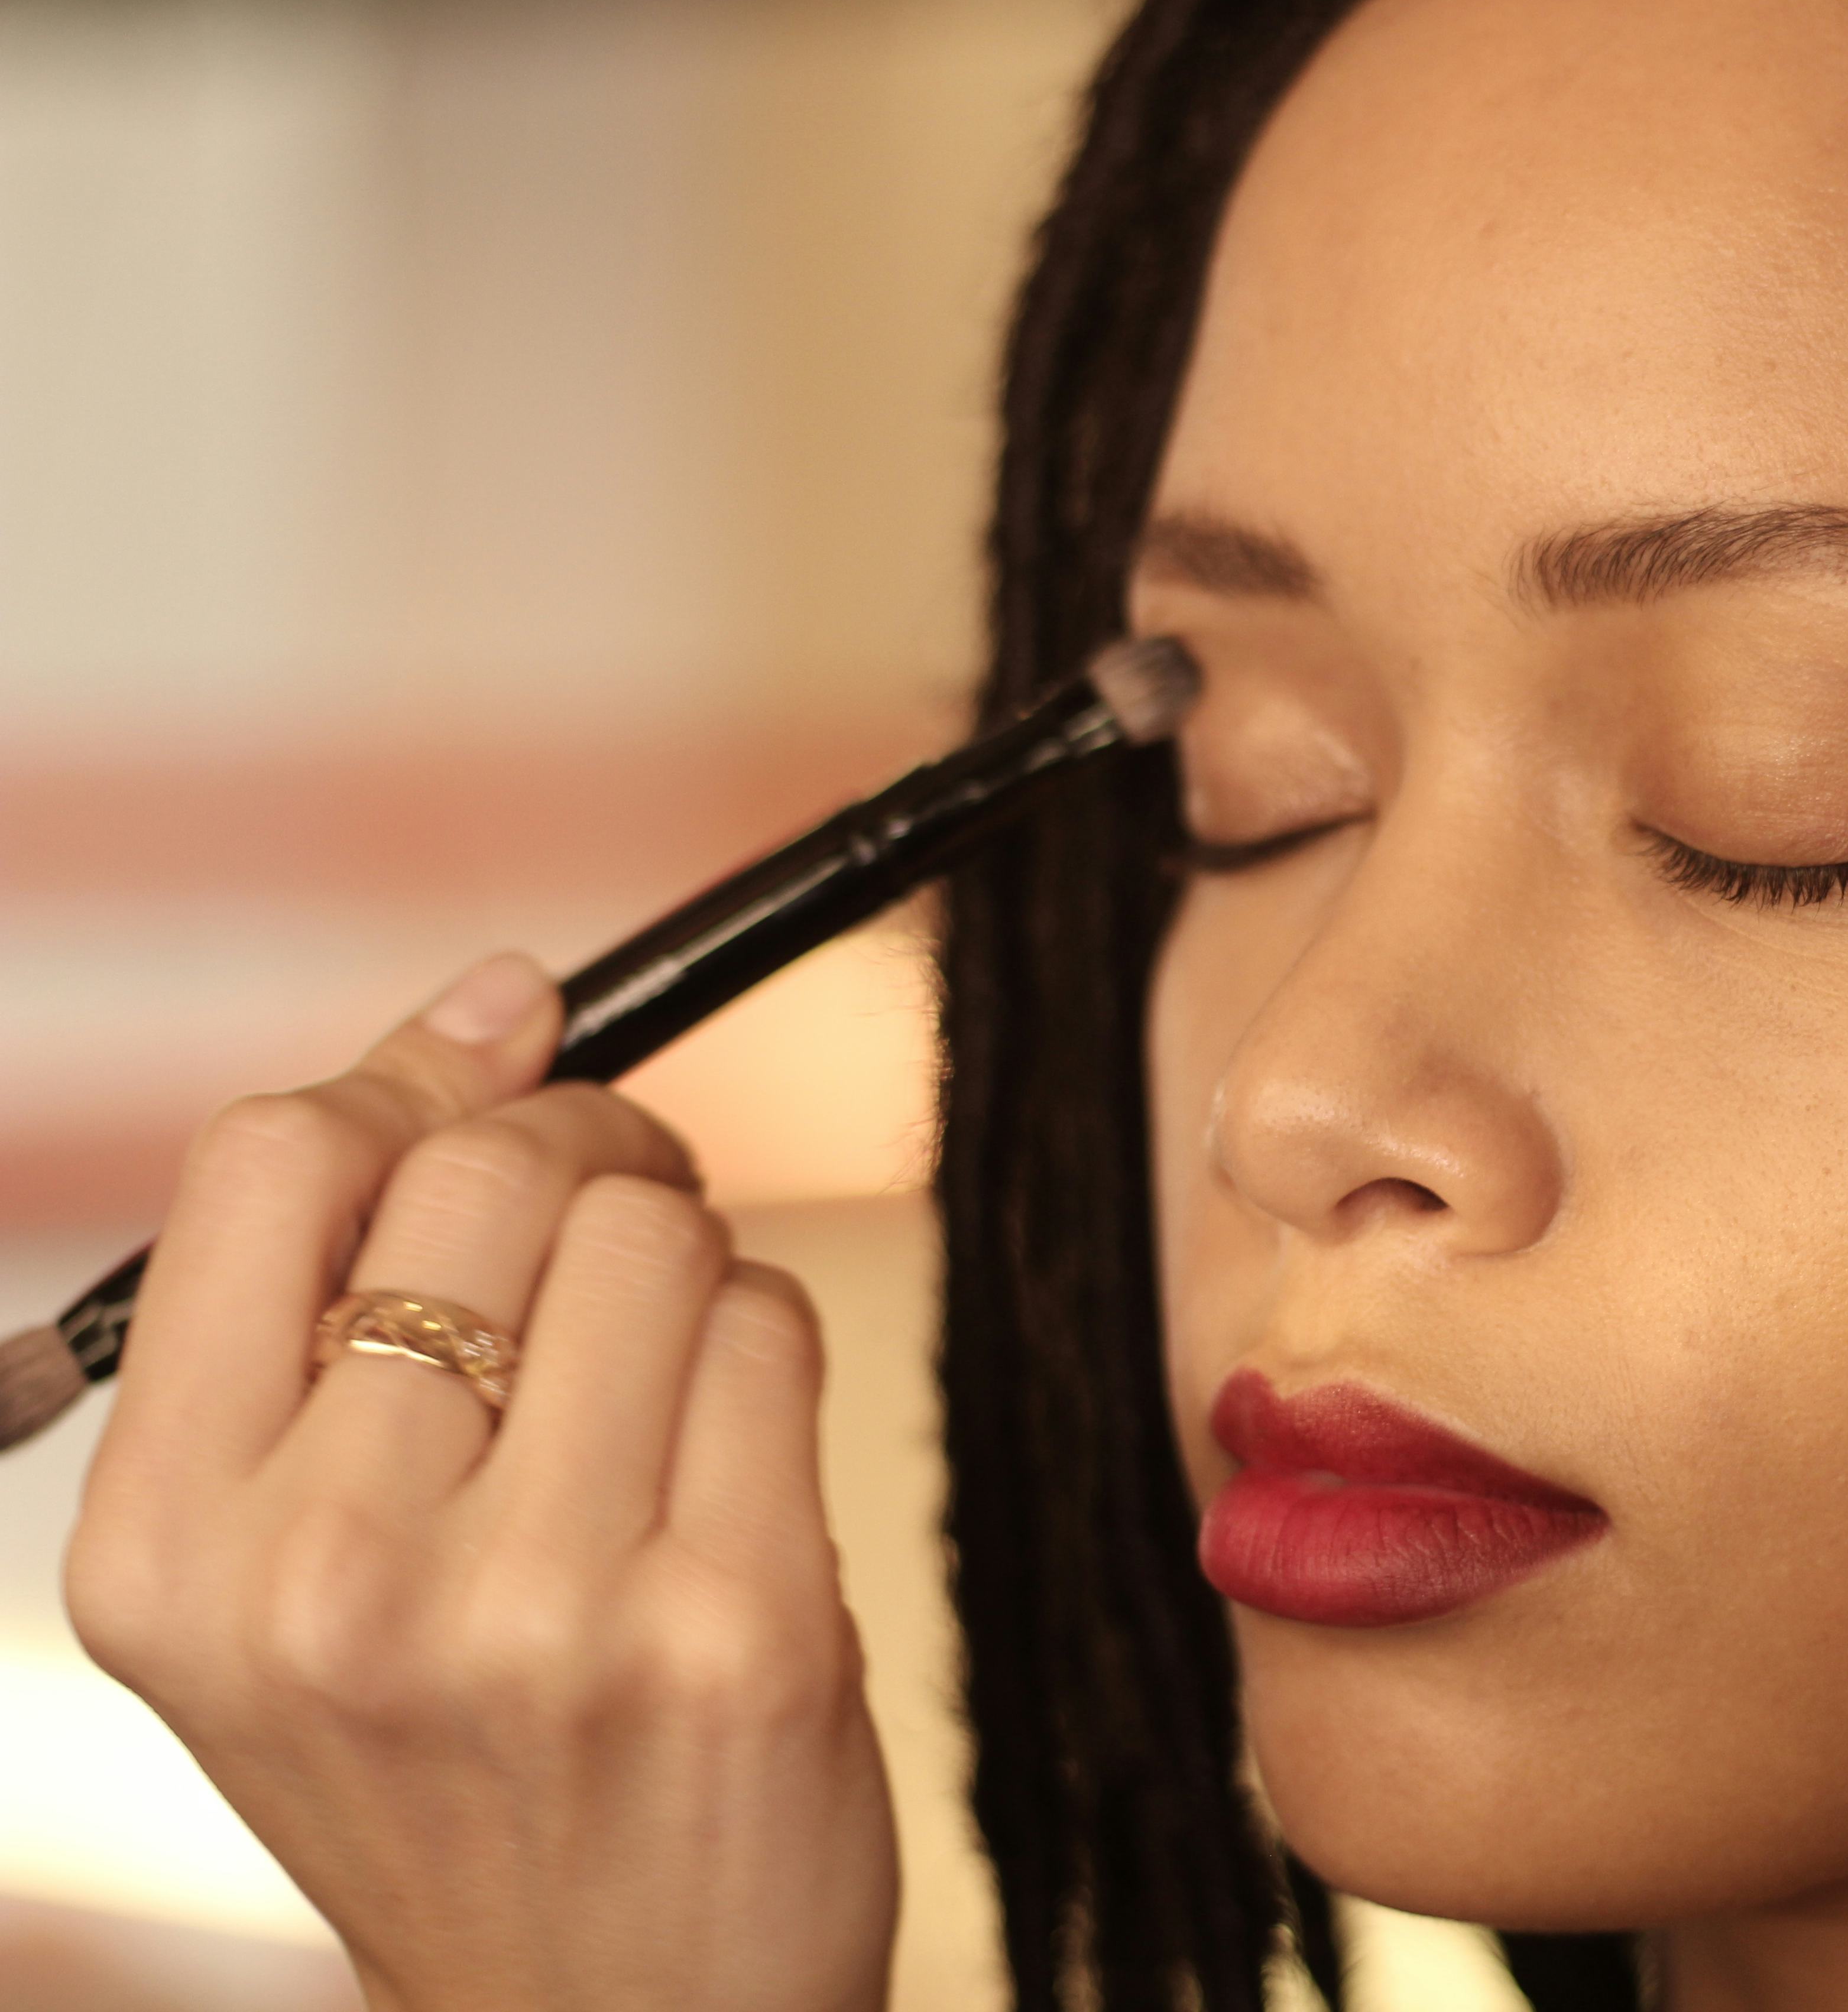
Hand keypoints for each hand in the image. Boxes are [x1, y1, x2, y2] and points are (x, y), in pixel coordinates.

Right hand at [65, 954, 898, 2011]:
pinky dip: (769, 1352)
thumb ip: (340, 1283)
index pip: (271, 1158)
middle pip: (489, 1168)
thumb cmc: (454, 1761)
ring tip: (659, 1386)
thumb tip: (497, 995)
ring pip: (657, 1232)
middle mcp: (325, 1579)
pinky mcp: (733, 1624)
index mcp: (164, 1550)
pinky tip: (728, 1470)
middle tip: (612, 1228)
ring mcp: (535, 1608)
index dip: (409, 1083)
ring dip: (686, 1264)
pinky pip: (774, 1328)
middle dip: (584, 1153)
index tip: (495, 1076)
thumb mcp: (293, 1563)